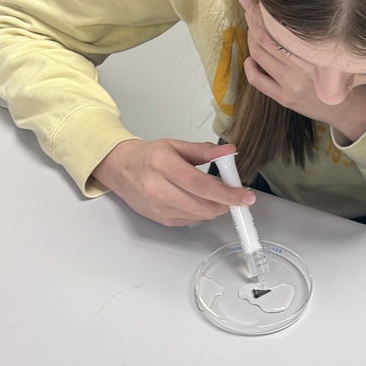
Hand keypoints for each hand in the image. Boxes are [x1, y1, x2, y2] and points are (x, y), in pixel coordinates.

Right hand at [92, 139, 254, 225]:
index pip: (201, 185)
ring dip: (214, 207)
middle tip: (236, 195)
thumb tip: (229, 152)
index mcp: (162, 165)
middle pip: (202, 205)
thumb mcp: (176, 146)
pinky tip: (196, 199)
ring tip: (214, 193)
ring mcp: (158, 208)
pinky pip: (190, 220)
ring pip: (199, 215)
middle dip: (226, 203)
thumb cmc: (148, 156)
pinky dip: (200, 211)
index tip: (245, 196)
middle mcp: (157, 189)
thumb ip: (204, 150)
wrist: (120, 169)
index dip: (227, 193)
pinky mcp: (160, 220)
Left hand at [239, 0, 365, 142]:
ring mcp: (290, 84)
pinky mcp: (284, 98)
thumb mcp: (334, 50)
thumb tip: (295, 11)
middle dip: (253, 19)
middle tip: (248, 6)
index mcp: (313, 52)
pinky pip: (257, 80)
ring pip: (259, 55)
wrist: (351, 109)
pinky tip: (250, 60)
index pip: (280, 26)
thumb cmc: (344, 74)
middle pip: (265, 37)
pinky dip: (249, 67)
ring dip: (251, 39)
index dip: (262, 10)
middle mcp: (300, 68)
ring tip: (252, 29)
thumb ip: (316, 37)